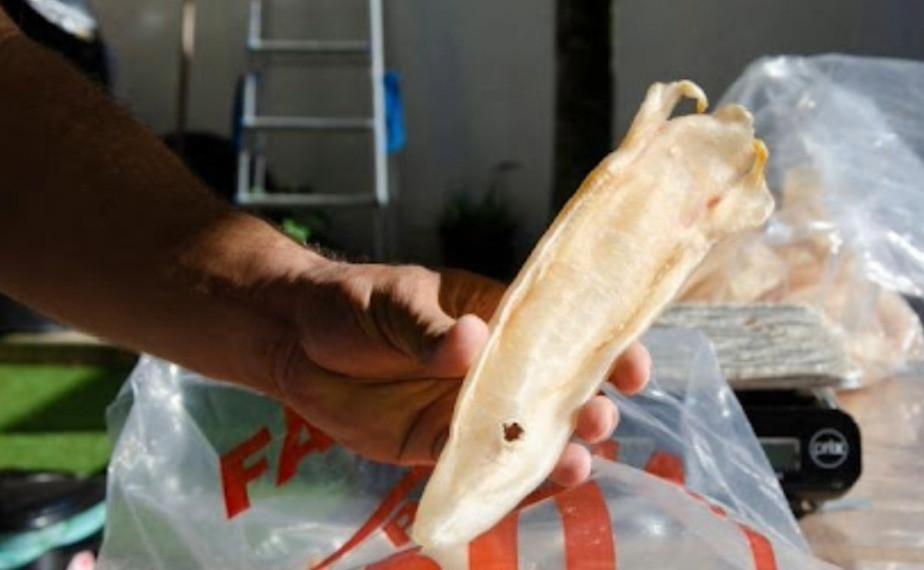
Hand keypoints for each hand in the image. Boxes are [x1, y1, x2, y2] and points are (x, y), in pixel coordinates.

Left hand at [270, 263, 650, 486]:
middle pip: (554, 392)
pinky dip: (499, 485)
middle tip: (600, 420)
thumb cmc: (351, 303)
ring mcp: (468, 411)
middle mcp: (494, 369)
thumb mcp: (391, 302)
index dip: (603, 348)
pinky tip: (518, 495)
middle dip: (586, 408)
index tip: (632, 367)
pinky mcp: (437, 448)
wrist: (291, 342)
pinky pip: (476, 471)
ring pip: (523, 439)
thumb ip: (429, 328)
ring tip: (577, 464)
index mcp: (497, 318)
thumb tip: (471, 340)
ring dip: (554, 453)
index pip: (561, 332)